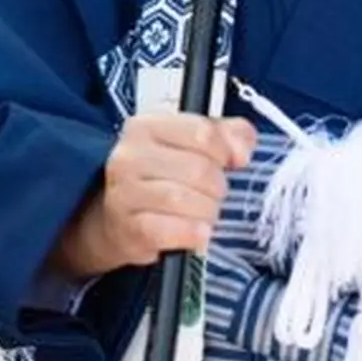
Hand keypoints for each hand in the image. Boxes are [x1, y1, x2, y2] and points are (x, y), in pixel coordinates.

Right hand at [58, 112, 256, 277]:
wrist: (119, 218)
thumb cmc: (161, 177)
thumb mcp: (191, 143)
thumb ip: (226, 134)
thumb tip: (242, 150)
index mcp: (146, 127)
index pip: (201, 132)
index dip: (226, 151)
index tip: (232, 162)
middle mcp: (129, 156)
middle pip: (197, 169)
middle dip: (217, 186)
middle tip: (216, 194)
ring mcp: (124, 193)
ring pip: (184, 200)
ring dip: (207, 211)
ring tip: (207, 213)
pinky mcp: (128, 228)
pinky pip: (170, 230)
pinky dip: (193, 234)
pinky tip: (199, 233)